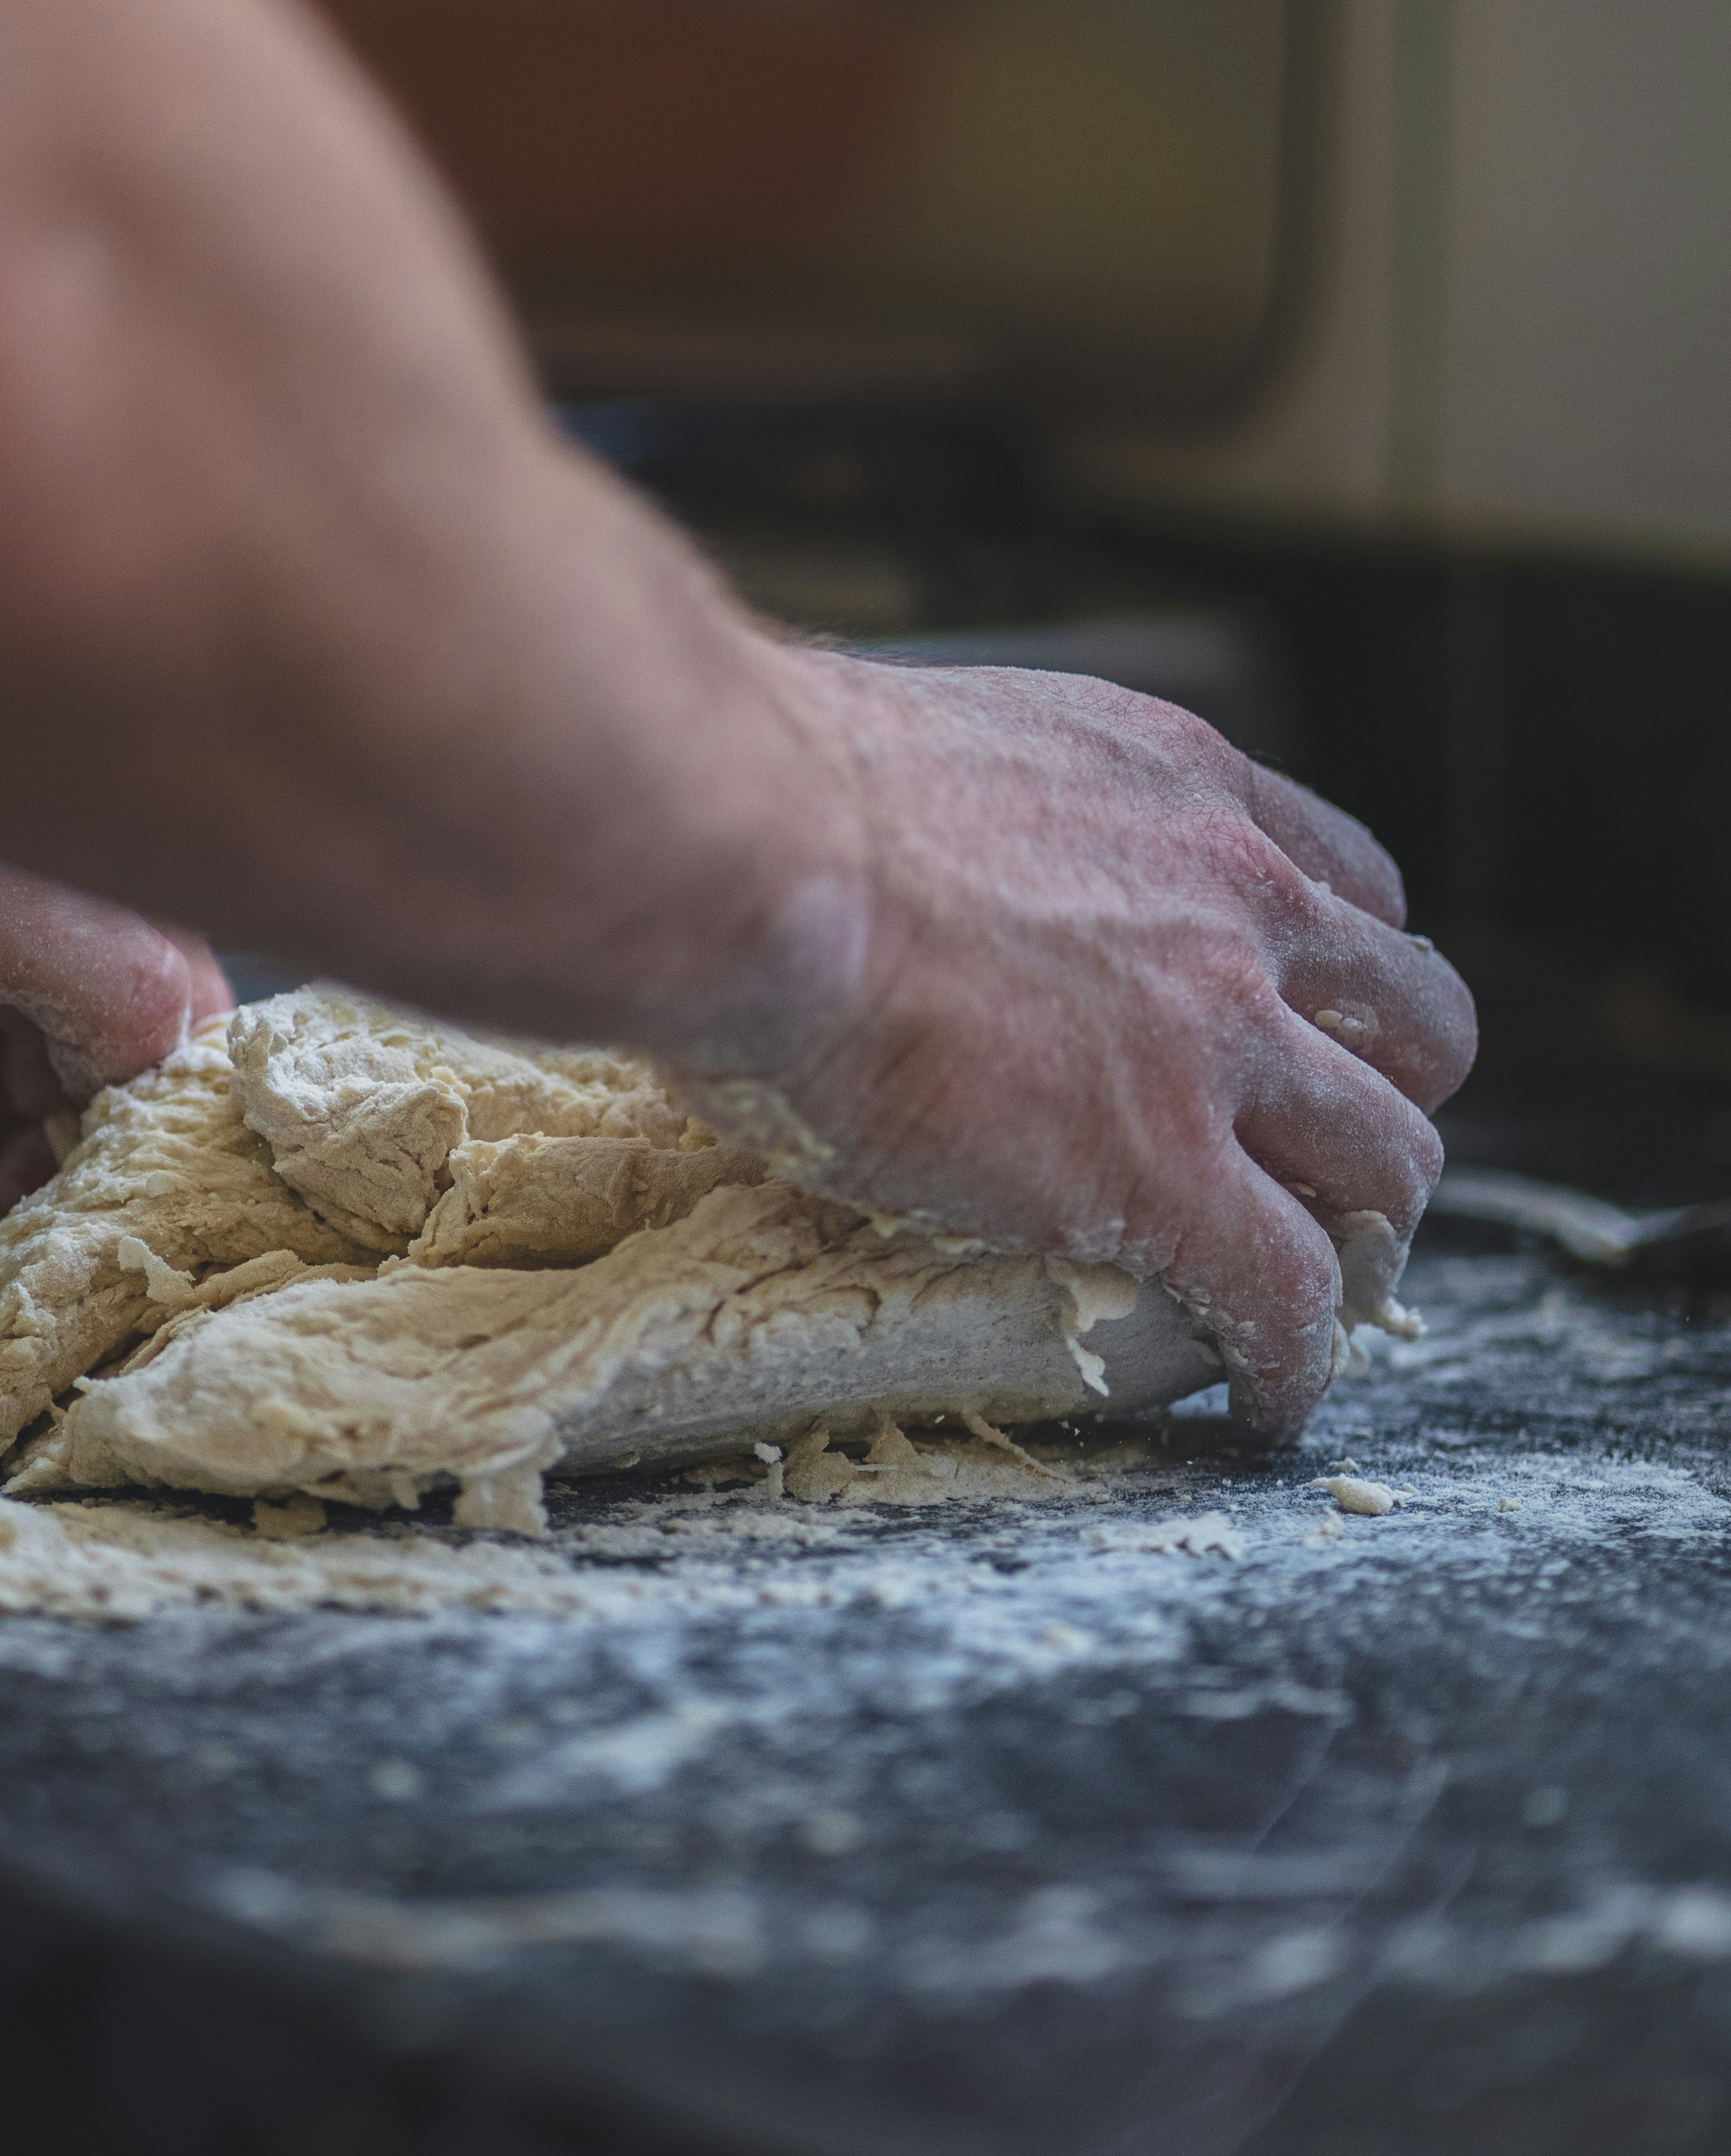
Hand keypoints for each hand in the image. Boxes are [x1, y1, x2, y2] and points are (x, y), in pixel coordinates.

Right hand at [678, 652, 1477, 1441]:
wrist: (745, 848)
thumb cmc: (759, 799)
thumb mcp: (925, 757)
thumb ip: (964, 811)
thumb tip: (863, 851)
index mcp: (1170, 780)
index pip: (1338, 877)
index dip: (1333, 966)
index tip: (1302, 1015)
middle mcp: (1232, 895)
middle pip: (1411, 1015)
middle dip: (1385, 1090)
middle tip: (1324, 1153)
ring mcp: (1215, 1039)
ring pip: (1386, 1156)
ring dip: (1365, 1228)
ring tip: (1321, 1289)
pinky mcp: (1165, 1174)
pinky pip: (1287, 1291)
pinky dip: (1296, 1360)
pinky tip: (1271, 1398)